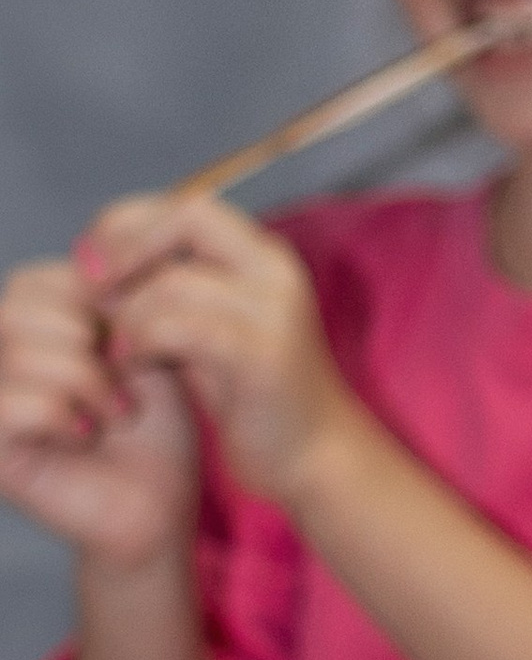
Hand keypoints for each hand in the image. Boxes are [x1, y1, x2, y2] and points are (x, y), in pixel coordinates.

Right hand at [0, 257, 199, 567]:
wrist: (161, 498)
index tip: (132, 347)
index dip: (93, 305)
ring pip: (17, 350)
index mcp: (24, 327)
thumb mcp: (138, 344)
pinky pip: (10, 402)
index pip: (35, 281)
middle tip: (125, 383)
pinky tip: (86, 434)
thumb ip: (108, 300)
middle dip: (88, 341)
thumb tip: (87, 267)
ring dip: (85, 380)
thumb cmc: (152, 423)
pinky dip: (62, 414)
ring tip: (114, 412)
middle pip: (18, 308)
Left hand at [80, 194, 350, 510]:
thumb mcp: (209, 326)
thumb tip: (96, 262)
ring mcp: (273, 310)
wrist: (312, 454)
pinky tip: (131, 366)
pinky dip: (141, 343)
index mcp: (264, 257)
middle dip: (126, 249)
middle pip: (187, 218)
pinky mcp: (261, 355)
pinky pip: (179, 327)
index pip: (187, 205)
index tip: (91, 263)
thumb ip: (169, 288)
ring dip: (126, 316)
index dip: (129, 223)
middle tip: (91, 291)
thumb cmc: (252, 394)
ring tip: (114, 350)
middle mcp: (275, 271)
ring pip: (172, 282)